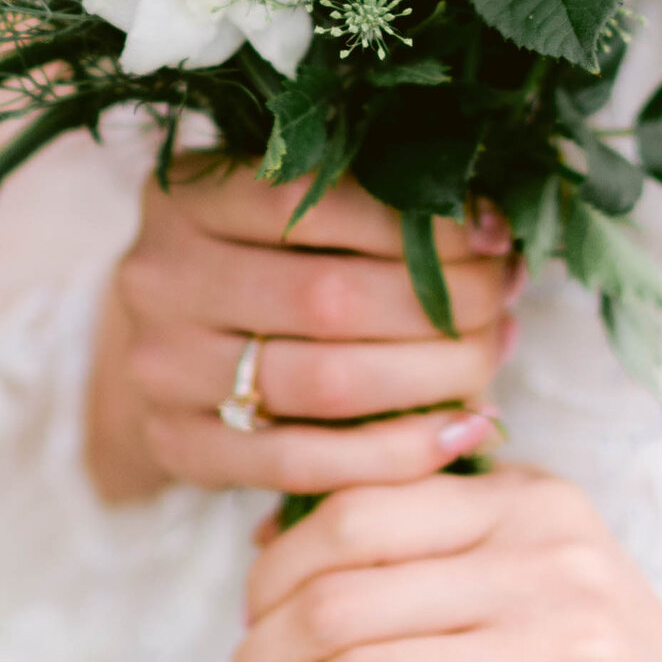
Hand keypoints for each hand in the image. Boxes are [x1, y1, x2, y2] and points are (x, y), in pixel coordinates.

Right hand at [84, 159, 515, 506]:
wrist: (159, 342)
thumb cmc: (254, 260)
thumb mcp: (284, 208)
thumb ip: (373, 207)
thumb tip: (498, 237)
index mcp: (188, 196)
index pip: (316, 202)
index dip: (418, 224)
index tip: (493, 238)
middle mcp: (159, 277)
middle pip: (331, 298)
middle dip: (442, 305)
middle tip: (502, 305)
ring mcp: (162, 369)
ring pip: (325, 383)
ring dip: (433, 377)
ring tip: (491, 361)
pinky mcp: (179, 446)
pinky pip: (301, 465)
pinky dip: (397, 454)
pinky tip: (462, 433)